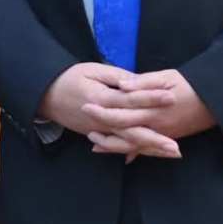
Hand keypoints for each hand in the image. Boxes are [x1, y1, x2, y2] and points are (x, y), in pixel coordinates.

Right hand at [38, 62, 181, 160]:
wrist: (45, 96)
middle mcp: (101, 118)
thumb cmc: (69, 79)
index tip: (172, 96)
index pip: (130, 99)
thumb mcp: (90, 70)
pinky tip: (152, 154)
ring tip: (172, 153)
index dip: (151, 97)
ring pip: (127, 142)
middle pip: (131, 130)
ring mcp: (98, 130)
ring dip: (150, 148)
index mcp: (100, 98)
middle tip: (177, 147)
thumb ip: (115, 75)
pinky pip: (118, 145)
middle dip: (156, 139)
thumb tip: (136, 81)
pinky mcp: (97, 135)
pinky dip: (135, 150)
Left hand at [84, 70, 215, 159]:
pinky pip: (150, 149)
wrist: (217, 100)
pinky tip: (125, 157)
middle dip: (104, 133)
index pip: (121, 115)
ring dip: (115, 147)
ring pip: (134, 146)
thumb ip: (142, 82)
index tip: (86, 107)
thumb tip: (121, 85)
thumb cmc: (190, 84)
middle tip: (86, 132)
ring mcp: (163, 135)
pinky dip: (136, 153)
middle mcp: (155, 127)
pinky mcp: (170, 137)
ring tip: (96, 146)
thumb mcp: (166, 77)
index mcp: (151, 110)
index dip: (102, 112)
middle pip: (124, 134)